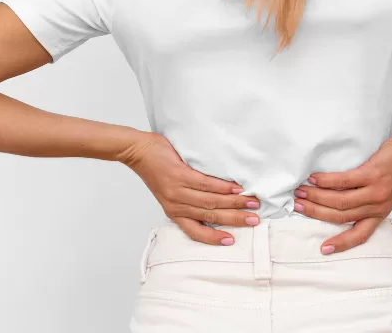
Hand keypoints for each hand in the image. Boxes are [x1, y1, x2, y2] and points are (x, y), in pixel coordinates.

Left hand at [119, 130, 260, 244]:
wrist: (138, 151)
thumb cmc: (156, 170)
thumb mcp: (170, 192)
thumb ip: (188, 199)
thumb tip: (215, 202)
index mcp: (174, 212)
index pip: (195, 231)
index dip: (213, 238)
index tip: (232, 240)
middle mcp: (176, 205)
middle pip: (210, 216)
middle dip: (234, 219)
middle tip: (254, 220)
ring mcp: (177, 190)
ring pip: (210, 201)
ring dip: (234, 203)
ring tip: (251, 203)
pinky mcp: (179, 174)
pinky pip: (205, 183)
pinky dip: (223, 187)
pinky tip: (236, 188)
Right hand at [292, 130, 391, 253]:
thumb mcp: (384, 192)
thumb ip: (365, 199)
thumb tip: (336, 196)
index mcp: (379, 213)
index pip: (359, 235)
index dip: (341, 243)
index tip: (323, 249)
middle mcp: (376, 206)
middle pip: (340, 216)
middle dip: (316, 213)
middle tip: (297, 206)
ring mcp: (375, 192)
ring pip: (340, 201)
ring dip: (316, 197)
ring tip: (301, 191)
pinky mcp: (372, 175)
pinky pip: (344, 181)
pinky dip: (326, 181)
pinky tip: (314, 178)